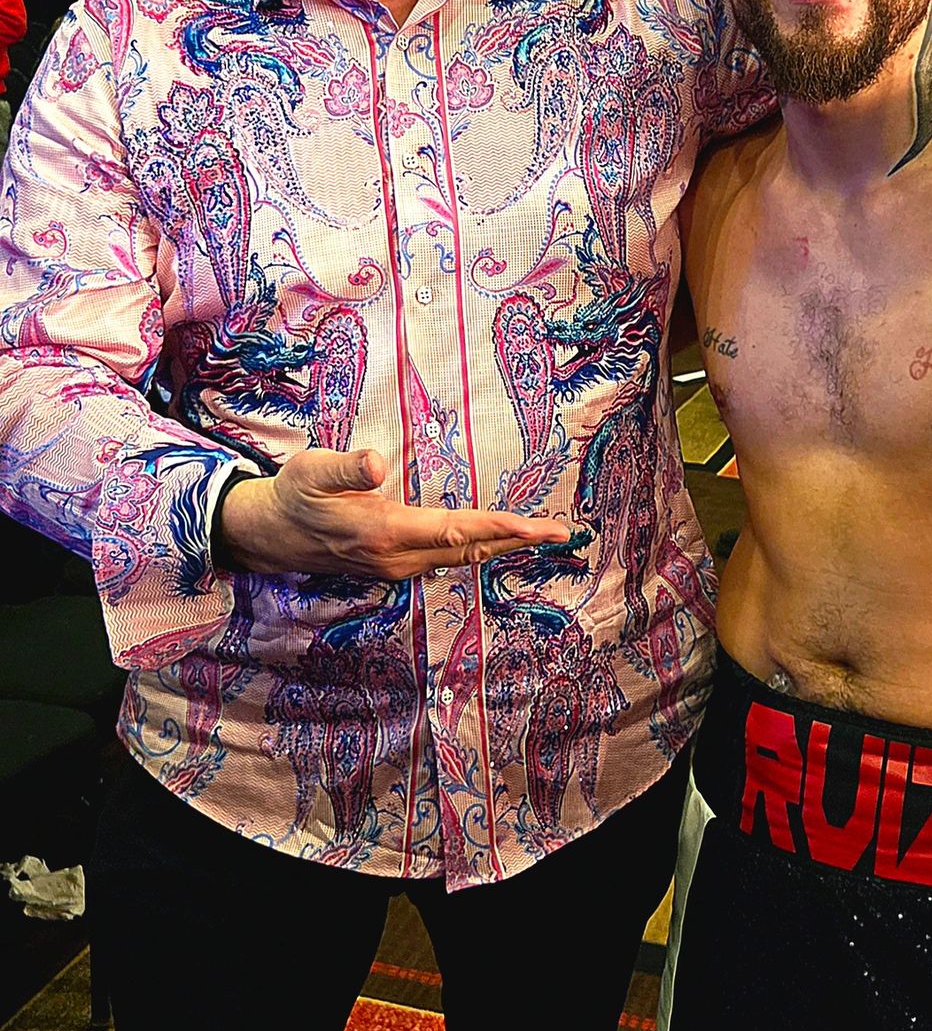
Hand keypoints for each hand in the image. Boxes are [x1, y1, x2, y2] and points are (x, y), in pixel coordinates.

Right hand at [218, 447, 568, 578]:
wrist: (270, 536)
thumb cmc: (293, 495)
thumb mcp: (311, 470)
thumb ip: (346, 467)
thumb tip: (377, 463)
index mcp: (383, 532)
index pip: (454, 529)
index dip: (498, 528)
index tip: (535, 526)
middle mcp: (397, 557)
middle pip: (468, 548)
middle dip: (516, 540)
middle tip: (561, 531)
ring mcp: (396, 567)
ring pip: (460, 558)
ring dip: (501, 547)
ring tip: (540, 535)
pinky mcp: (394, 567)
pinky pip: (446, 560)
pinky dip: (477, 549)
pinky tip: (495, 542)